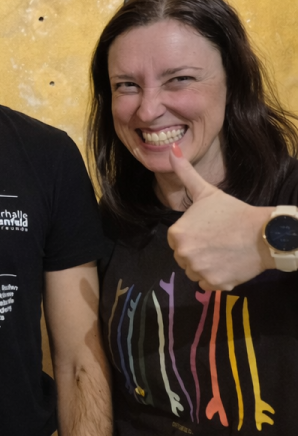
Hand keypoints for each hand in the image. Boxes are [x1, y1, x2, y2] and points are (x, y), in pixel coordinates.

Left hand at [166, 144, 272, 290]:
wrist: (263, 233)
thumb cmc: (233, 211)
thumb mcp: (206, 191)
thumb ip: (185, 173)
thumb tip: (171, 150)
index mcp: (177, 234)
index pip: (176, 240)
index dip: (193, 234)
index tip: (208, 229)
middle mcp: (183, 255)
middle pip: (184, 257)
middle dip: (198, 250)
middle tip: (218, 240)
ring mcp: (198, 271)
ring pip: (194, 271)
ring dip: (205, 265)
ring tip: (223, 251)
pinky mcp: (214, 284)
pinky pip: (207, 284)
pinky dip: (215, 277)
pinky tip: (228, 263)